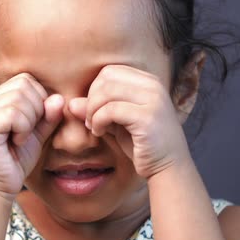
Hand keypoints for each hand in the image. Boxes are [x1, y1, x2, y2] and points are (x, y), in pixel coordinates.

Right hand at [0, 73, 63, 198]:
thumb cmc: (16, 160)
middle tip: (27, 132)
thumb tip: (58, 98)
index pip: (25, 79)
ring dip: (29, 120)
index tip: (34, 124)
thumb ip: (48, 115)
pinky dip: (23, 128)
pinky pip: (13, 113)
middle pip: (24, 84)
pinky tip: (17, 142)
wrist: (0, 187)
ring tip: (20, 138)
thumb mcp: (38, 134)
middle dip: (36, 108)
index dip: (39, 99)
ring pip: (19, 97)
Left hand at [69, 65, 191, 178]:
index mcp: (148, 81)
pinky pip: (111, 110)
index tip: (93, 110)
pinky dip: (98, 121)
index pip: (110, 71)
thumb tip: (70, 102)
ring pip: (107, 91)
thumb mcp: (115, 122)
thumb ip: (96, 109)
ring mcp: (153, 99)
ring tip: (94, 127)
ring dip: (93, 110)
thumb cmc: (141, 144)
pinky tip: (99, 133)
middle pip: (106, 77)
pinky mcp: (148, 117)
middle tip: (91, 120)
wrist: (168, 167)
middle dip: (91, 99)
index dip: (95, 89)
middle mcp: (153, 85)